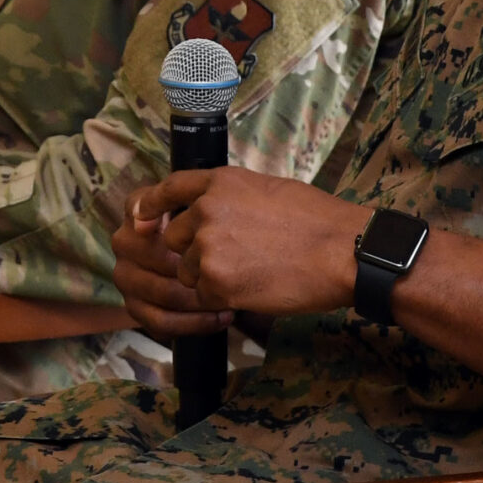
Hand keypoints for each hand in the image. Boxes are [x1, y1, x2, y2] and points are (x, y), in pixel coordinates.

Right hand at [112, 190, 229, 343]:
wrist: (218, 253)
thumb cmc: (213, 223)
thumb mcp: (202, 198)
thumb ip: (176, 194)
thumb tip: (140, 218)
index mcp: (135, 212)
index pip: (144, 217)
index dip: (175, 228)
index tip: (207, 238)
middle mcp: (123, 243)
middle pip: (155, 258)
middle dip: (194, 268)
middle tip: (228, 273)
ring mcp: (125, 277)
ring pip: (162, 293)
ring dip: (200, 300)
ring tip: (231, 298)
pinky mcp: (134, 307)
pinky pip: (161, 321)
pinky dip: (194, 323)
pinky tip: (222, 316)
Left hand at [140, 168, 373, 319]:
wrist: (342, 251)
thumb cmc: (315, 219)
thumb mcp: (265, 188)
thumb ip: (229, 197)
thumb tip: (210, 209)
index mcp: (219, 182)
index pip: (169, 189)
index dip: (150, 205)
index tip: (139, 218)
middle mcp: (206, 210)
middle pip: (174, 239)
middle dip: (195, 252)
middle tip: (235, 258)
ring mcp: (208, 247)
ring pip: (188, 271)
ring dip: (210, 278)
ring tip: (252, 272)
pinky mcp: (216, 283)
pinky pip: (204, 296)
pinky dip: (223, 299)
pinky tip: (254, 288)